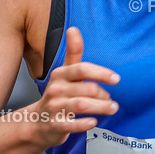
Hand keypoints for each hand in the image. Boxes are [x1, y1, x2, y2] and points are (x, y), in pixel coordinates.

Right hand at [30, 27, 119, 148]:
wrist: (38, 123)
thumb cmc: (58, 95)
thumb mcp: (64, 73)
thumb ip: (73, 53)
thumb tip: (74, 28)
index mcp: (60, 74)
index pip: (82, 69)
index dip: (101, 73)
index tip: (116, 79)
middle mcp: (55, 89)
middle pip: (87, 89)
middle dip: (103, 94)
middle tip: (111, 100)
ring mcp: (54, 107)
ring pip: (82, 105)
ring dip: (101, 107)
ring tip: (112, 108)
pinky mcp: (55, 125)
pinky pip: (72, 124)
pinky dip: (85, 123)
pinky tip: (94, 122)